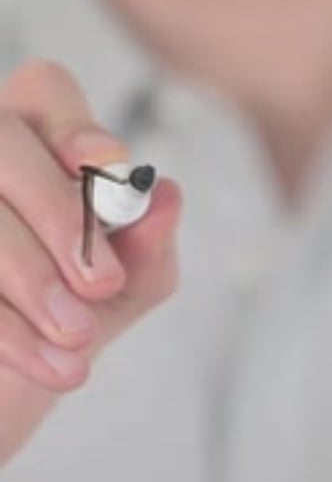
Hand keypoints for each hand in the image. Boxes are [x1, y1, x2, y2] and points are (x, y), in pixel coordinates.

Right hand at [0, 61, 180, 464]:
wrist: (8, 391)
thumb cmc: (72, 319)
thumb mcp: (128, 287)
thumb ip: (149, 246)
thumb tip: (165, 196)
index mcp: (35, 145)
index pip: (46, 90)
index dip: (76, 125)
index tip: (110, 173)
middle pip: (2, 141)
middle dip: (58, 211)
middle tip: (100, 282)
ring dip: (31, 275)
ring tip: (77, 336)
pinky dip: (9, 330)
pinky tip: (52, 364)